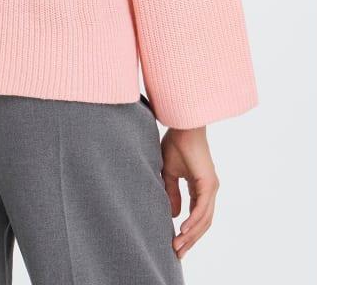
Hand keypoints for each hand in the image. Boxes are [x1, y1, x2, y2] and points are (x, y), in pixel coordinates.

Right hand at [161, 126, 218, 258]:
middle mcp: (209, 190)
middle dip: (190, 240)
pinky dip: (193, 220)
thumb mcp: (169, 173)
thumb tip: (174, 215)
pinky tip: (183, 230)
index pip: (197, 217)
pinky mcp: (208, 183)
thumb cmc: (176, 143)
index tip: (175, 244)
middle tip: (177, 254)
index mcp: (201, 188)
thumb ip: (172, 192)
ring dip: (191, 235)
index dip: (188, 232)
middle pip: (202, 223)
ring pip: (204, 219)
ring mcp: (211, 187)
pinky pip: (202, 208)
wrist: (182, 126)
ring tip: (177, 246)